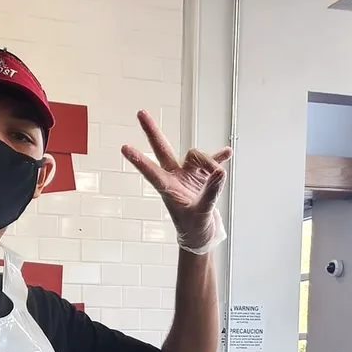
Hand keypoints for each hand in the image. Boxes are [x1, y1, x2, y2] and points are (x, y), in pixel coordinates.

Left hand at [122, 111, 231, 253]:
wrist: (201, 238)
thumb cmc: (194, 230)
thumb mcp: (202, 213)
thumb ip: (210, 193)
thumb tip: (219, 172)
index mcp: (168, 188)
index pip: (151, 171)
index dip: (139, 160)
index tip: (124, 148)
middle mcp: (174, 177)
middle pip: (162, 149)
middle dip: (152, 131)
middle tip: (140, 113)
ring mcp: (187, 175)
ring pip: (195, 156)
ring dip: (209, 162)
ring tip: (218, 176)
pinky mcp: (201, 176)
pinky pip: (211, 163)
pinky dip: (218, 158)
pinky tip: (226, 153)